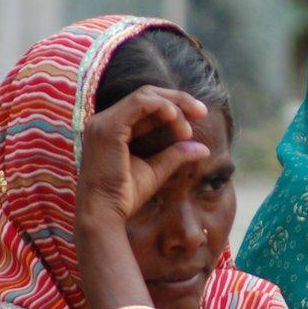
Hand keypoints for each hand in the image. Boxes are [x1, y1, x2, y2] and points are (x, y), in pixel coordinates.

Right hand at [76, 85, 209, 225]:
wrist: (104, 214)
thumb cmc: (125, 195)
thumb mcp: (157, 170)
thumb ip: (176, 154)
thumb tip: (204, 149)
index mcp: (114, 128)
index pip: (146, 105)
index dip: (174, 107)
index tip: (198, 118)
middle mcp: (105, 121)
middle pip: (147, 95)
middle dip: (178, 100)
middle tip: (202, 112)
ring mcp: (104, 122)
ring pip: (145, 95)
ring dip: (174, 106)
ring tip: (188, 128)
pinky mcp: (109, 128)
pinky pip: (140, 103)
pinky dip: (163, 107)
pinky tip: (177, 119)